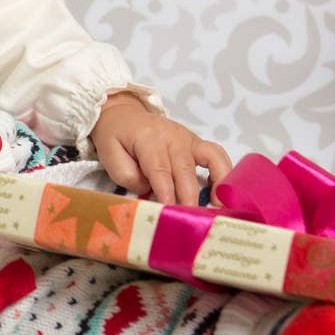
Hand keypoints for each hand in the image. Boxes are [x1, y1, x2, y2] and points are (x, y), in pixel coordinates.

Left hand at [89, 92, 231, 206]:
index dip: (167, 193)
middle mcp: (173, 137)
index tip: (171, 212)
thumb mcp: (109, 154)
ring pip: (210, 160)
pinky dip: (225, 172)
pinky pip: (217, 155)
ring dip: (218, 184)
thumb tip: (150, 190)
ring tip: (219, 207)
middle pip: (185, 171)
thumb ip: (127, 175)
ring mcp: (188, 138)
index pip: (160, 170)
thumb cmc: (115, 137)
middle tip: (193, 221)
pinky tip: (223, 193)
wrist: (123, 113)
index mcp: (148, 140)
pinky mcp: (197, 143)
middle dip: (189, 198)